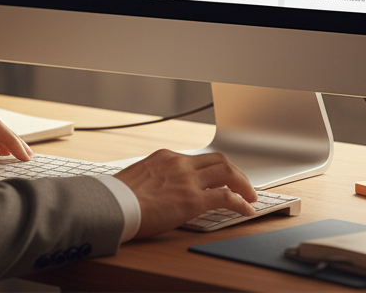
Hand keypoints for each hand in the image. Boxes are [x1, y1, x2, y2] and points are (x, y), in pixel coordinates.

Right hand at [115, 149, 256, 238]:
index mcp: (166, 157)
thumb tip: (162, 190)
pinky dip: (241, 202)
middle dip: (236, 172)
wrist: (114, 204)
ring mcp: (188, 180)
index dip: (215, 169)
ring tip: (251, 196)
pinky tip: (247, 209)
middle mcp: (180, 163)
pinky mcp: (193, 200)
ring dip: (243, 184)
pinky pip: (226, 197)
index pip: (199, 159)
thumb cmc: (120, 196)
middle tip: (244, 185)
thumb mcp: (140, 178)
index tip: (221, 178)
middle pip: (219, 160)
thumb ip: (157, 178)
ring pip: (227, 173)